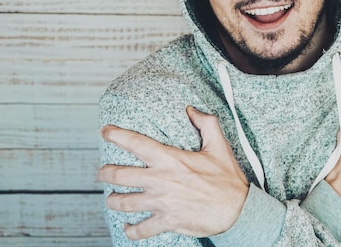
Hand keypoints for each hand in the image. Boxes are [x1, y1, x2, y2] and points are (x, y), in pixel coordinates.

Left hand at [98, 106, 248, 238]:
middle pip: (119, 175)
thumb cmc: (228, 179)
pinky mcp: (166, 222)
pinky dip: (131, 230)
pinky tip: (128, 227)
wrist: (237, 210)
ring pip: (123, 202)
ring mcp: (161, 203)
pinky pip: (140, 229)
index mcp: (170, 159)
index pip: (136, 143)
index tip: (105, 131)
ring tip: (111, 198)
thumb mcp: (219, 146)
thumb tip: (192, 110)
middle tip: (103, 172)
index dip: (116, 135)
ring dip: (113, 200)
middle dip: (106, 173)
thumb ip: (206, 123)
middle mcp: (160, 180)